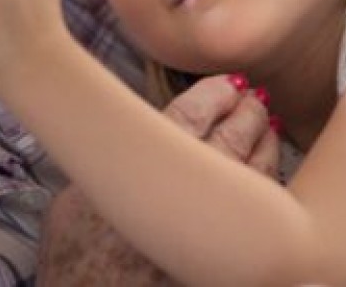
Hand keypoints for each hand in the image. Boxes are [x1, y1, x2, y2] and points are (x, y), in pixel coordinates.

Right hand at [37, 74, 278, 283]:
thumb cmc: (74, 260)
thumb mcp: (74, 200)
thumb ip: (110, 160)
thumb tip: (135, 126)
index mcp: (138, 172)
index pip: (191, 116)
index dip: (216, 95)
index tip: (229, 85)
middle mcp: (178, 199)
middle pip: (230, 142)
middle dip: (247, 116)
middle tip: (254, 101)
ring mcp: (206, 234)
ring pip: (255, 178)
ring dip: (265, 147)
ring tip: (268, 128)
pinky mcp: (221, 259)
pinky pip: (258, 221)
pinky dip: (271, 192)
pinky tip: (271, 176)